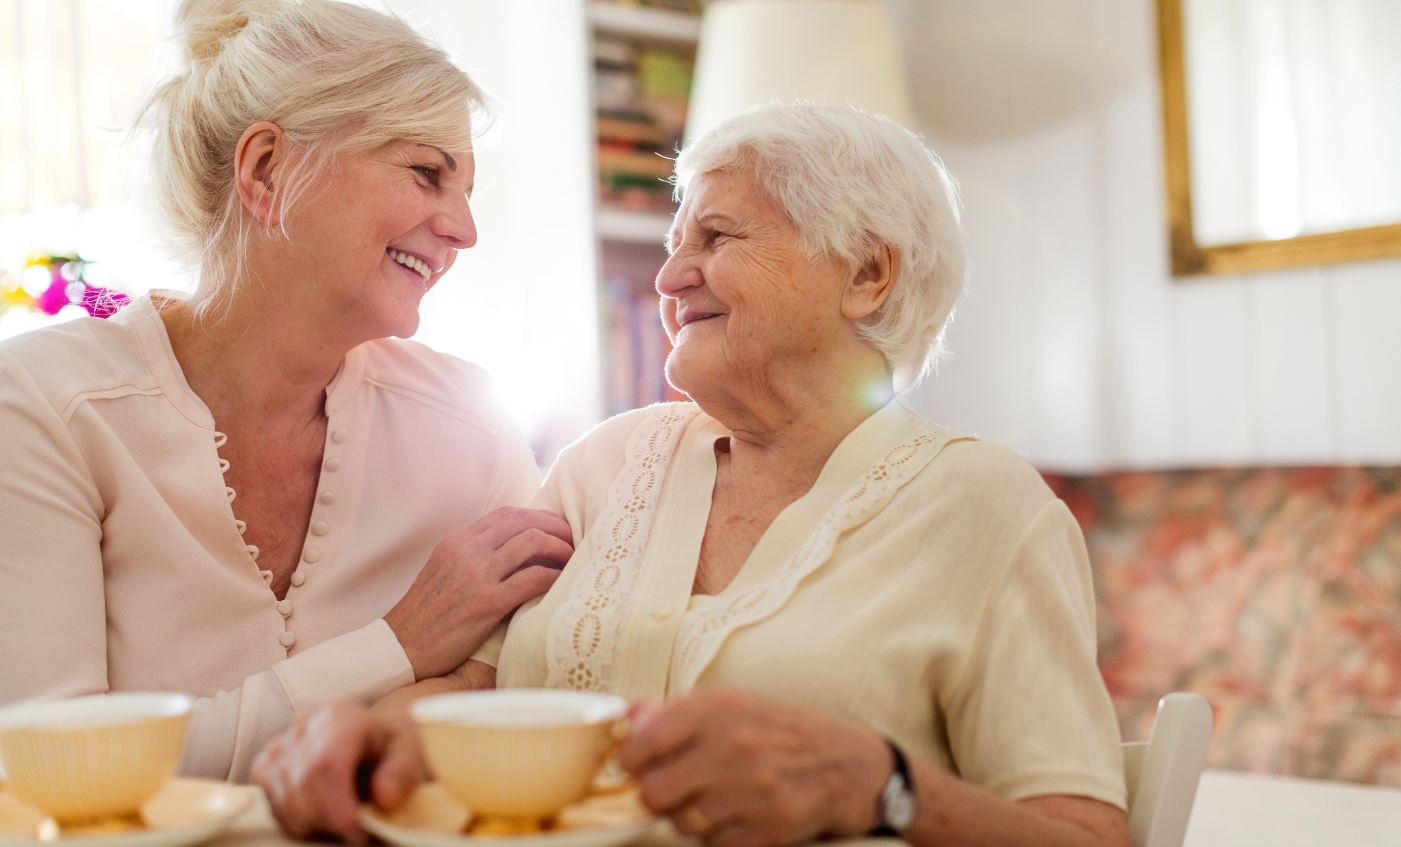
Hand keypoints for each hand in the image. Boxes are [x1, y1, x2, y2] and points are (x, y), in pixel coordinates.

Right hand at [251, 702, 424, 844]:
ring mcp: (278, 746)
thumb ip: (401, 775)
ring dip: (314, 823)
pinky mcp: (264, 766)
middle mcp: (303, 727)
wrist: (369, 739)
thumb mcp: (409, 755)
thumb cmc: (388, 749)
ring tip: (343, 813)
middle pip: (302, 788)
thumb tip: (384, 799)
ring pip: (284, 802)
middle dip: (330, 821)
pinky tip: (321, 809)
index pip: (326, 766)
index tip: (360, 833)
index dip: (339, 808)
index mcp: (340, 718)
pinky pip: (272, 806)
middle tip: (357, 829)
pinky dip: (296, 819)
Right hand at [385, 507, 572, 678]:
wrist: (400, 647)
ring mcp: (477, 575)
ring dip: (560, 548)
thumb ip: (473, 556)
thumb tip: (512, 550)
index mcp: (457, 541)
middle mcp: (467, 551)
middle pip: (524, 522)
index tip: (556, 527)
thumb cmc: (426, 615)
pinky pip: (532, 579)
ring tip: (572, 560)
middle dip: (555, 527)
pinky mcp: (486, 603)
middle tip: (573, 540)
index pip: (507, 515)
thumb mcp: (444, 571)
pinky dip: (553, 576)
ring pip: (532, 543)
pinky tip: (561, 583)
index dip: (538, 516)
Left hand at [617, 689, 892, 846]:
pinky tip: (735, 815)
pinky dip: (718, 836)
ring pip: (682, 822)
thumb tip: (629, 716)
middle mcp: (734, 744)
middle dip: (655, 795)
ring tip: (709, 800)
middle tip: (669, 789)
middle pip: (654, 791)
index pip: (644, 740)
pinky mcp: (770, 826)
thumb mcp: (732, 704)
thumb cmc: (780, 730)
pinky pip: (714, 845)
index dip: (630, 759)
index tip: (635, 764)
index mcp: (718, 707)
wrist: (847, 763)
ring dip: (688, 817)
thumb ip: (676, 711)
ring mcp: (754, 789)